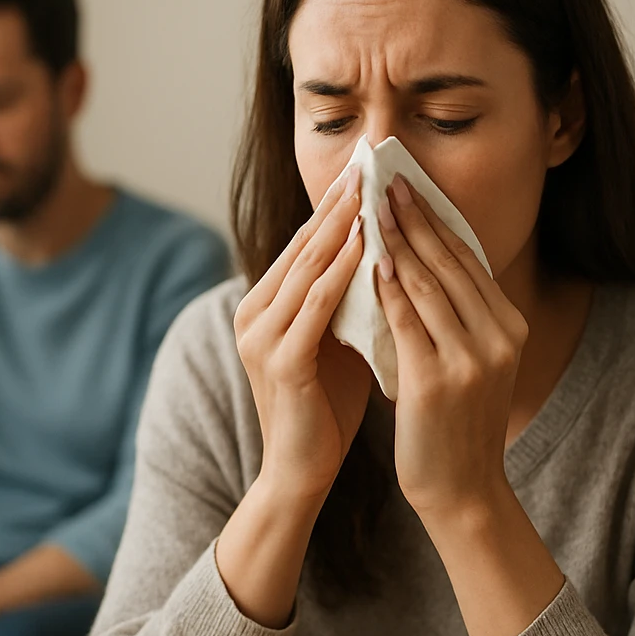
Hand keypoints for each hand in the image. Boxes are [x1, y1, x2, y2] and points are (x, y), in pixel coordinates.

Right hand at [233, 167, 370, 509]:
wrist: (300, 472)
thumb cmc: (324, 409)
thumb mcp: (334, 342)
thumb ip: (344, 303)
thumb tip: (382, 258)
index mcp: (263, 306)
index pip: (304, 244)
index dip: (334, 206)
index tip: (365, 170)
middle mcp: (252, 313)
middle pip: (302, 245)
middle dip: (338, 203)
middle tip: (369, 162)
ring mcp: (261, 336)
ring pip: (307, 268)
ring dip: (341, 227)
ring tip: (370, 191)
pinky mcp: (279, 360)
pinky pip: (315, 305)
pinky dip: (341, 273)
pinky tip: (367, 248)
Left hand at [374, 174, 528, 515]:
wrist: (463, 490)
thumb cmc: (457, 424)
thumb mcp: (474, 361)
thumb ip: (459, 316)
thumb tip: (425, 260)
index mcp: (510, 326)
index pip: (469, 258)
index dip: (437, 217)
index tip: (409, 185)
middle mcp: (499, 337)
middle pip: (449, 261)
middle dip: (413, 215)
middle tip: (383, 179)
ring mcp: (471, 359)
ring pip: (426, 283)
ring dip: (395, 240)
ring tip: (368, 208)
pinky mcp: (437, 380)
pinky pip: (405, 321)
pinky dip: (385, 287)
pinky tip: (366, 261)